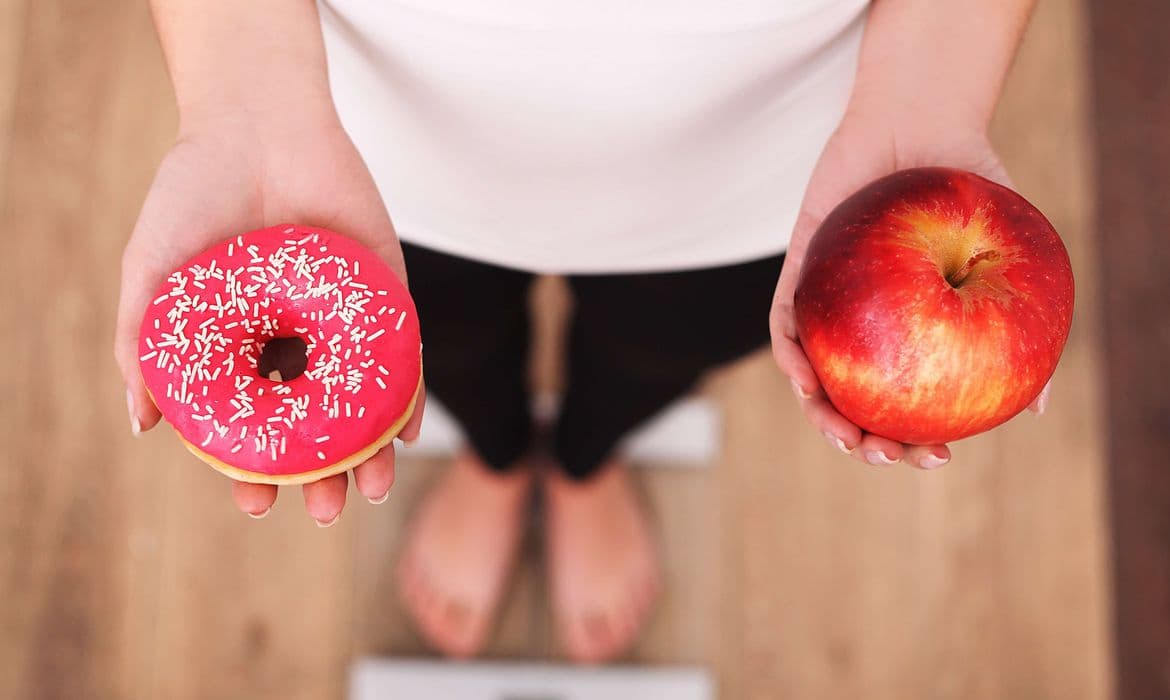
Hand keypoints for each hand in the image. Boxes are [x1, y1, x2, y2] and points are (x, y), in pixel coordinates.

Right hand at [115, 107, 424, 522]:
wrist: (257, 122)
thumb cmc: (194, 194)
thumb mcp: (153, 271)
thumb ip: (143, 343)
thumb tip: (142, 424)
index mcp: (243, 347)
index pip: (253, 425)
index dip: (254, 469)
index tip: (255, 504)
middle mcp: (295, 343)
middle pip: (315, 425)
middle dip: (321, 475)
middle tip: (324, 510)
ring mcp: (343, 322)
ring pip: (361, 402)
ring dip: (369, 451)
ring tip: (367, 490)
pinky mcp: (385, 294)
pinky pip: (402, 354)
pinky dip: (407, 395)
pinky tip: (404, 433)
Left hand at [769, 110, 1049, 468]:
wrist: (922, 121)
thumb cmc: (968, 187)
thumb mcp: (1007, 255)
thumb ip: (1019, 324)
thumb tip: (1036, 407)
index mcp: (911, 330)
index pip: (906, 401)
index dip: (915, 439)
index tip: (936, 457)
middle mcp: (867, 324)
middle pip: (854, 399)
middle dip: (863, 442)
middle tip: (884, 456)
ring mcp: (829, 302)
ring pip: (813, 374)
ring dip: (820, 413)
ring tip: (844, 436)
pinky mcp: (798, 271)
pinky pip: (785, 321)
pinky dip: (791, 354)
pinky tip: (805, 377)